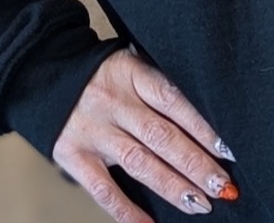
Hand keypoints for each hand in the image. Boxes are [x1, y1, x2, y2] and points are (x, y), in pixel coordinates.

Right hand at [53, 45, 237, 218]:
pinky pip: (104, 190)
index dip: (202, 127)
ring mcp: (94, 132)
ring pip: (140, 163)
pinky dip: (128, 211)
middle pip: (162, 136)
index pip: (174, 101)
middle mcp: (115, 103)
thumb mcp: (130, 64)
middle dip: (196, 164)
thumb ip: (157, 87)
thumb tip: (202, 125)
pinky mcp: (74, 157)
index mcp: (132, 74)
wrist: (46, 74)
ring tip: (201, 203)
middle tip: (223, 186)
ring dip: (173, 187)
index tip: (228, 151)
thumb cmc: (102, 74)